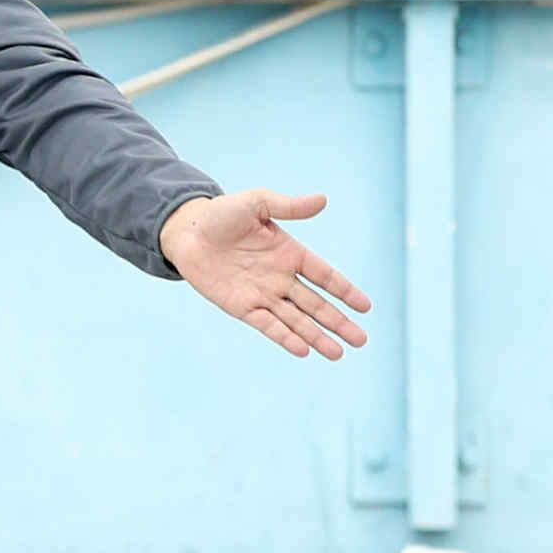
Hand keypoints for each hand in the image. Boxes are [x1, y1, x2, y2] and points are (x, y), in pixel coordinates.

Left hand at [159, 191, 369, 358]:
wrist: (186, 232)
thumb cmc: (222, 214)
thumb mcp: (257, 203)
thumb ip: (289, 207)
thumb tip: (323, 200)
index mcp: (290, 253)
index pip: (324, 276)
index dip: (345, 290)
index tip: (366, 307)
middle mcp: (280, 277)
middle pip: (316, 304)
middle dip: (339, 322)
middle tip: (362, 340)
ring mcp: (262, 294)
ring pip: (296, 320)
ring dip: (317, 336)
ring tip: (339, 353)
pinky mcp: (242, 307)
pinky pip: (268, 325)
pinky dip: (285, 338)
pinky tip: (303, 350)